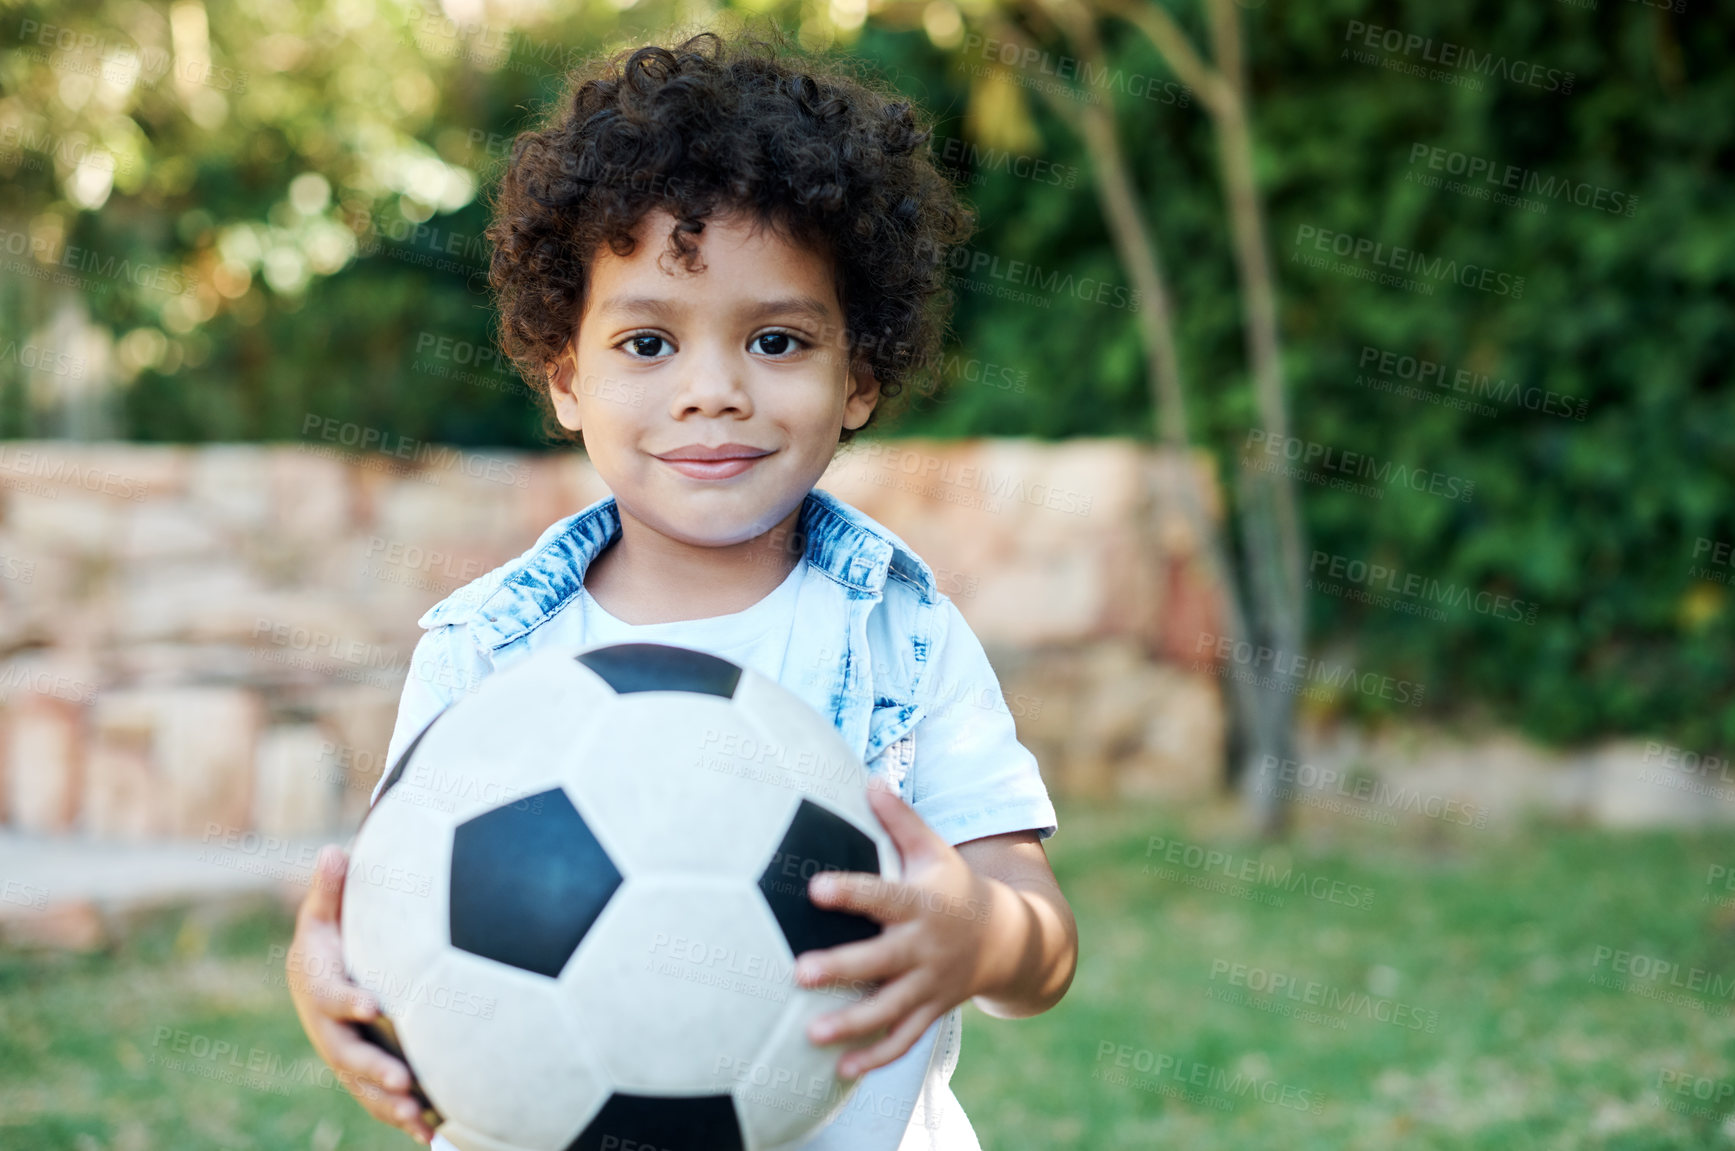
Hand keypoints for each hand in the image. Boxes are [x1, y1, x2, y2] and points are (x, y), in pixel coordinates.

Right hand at [287, 845, 434, 1144]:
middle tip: (403, 1080)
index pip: (327, 994)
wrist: (323, 967)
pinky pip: (381, 1098)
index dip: (346, 1001)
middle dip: (372, 1069)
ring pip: (362, 1085)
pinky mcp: (364, 1070)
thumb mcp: (325, 908)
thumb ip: (331, 889)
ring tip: (421, 1118)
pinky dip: (402, 1117)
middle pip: (344, 1053)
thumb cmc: (331, 931)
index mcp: (315, 983)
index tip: (370, 1005)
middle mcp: (325, 1025)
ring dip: (389, 1105)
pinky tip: (436, 1135)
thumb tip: (332, 853)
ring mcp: (344, 1051)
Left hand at [795, 777, 1001, 1077]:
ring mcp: (929, 984)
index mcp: (922, 903)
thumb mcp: (934, 850)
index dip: (851, 892)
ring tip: (811, 1034)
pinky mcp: (930, 1011)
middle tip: (798, 972)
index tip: (815, 887)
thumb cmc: (954, 886)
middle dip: (842, 968)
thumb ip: (900, 819)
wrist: (1007, 938)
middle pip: (880, 960)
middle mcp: (925, 947)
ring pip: (889, 1009)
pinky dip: (875, 1057)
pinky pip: (903, 1039)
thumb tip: (867, 778)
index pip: (883, 896)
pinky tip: (841, 1071)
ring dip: (852, 1024)